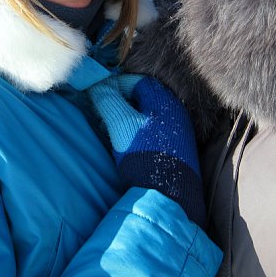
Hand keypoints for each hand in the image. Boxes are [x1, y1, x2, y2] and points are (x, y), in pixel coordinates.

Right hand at [88, 74, 205, 227]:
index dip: (117, 84)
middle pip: (144, 97)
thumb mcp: (121, 124)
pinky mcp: (176, 148)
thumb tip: (97, 85)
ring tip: (111, 127)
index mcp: (165, 100)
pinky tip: (127, 142)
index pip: (139, 81)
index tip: (100, 94)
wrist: (169, 195)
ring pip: (148, 114)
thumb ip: (108, 100)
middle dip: (121, 101)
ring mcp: (178, 130)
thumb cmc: (144, 155)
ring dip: (128, 116)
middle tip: (103, 110)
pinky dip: (137, 130)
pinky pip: (154, 129)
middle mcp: (176, 111)